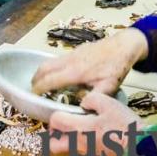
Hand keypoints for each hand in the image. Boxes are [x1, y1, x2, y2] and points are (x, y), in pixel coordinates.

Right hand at [31, 28, 148, 95]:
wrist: (123, 45)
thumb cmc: (116, 67)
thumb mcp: (108, 87)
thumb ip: (94, 99)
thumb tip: (81, 109)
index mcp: (75, 72)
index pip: (49, 80)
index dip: (38, 89)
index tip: (33, 96)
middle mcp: (69, 61)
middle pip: (43, 68)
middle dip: (35, 80)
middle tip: (34, 90)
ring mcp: (71, 54)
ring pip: (49, 62)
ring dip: (42, 72)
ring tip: (42, 83)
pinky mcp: (75, 50)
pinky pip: (57, 59)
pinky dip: (51, 67)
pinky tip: (59, 75)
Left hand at [48, 91, 144, 155]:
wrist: (138, 146)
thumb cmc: (123, 124)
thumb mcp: (108, 103)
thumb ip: (91, 99)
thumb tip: (84, 103)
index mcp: (78, 128)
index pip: (55, 122)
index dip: (55, 114)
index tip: (62, 109)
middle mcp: (77, 143)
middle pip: (52, 145)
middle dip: (51, 134)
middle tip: (60, 124)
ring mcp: (85, 153)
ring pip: (64, 150)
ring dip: (63, 140)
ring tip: (74, 127)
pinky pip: (77, 151)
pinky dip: (76, 143)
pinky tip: (88, 133)